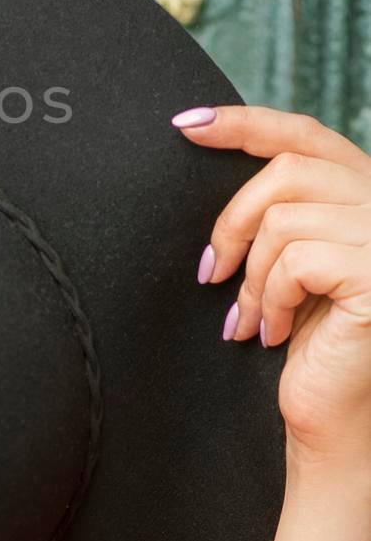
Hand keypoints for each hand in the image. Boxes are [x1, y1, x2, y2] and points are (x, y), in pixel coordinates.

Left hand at [171, 104, 370, 465]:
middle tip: (209, 271)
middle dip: (233, 219)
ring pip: (285, 219)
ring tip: (247, 318)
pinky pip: (296, 260)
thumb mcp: (287, 257)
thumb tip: (207, 144)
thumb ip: (277, 206)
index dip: (245, 122)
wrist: (331, 418)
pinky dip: (269, 298)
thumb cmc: (306, 341)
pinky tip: (272, 333)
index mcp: (367, 192)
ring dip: (250, 275)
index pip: (305, 135)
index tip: (186, 124)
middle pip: (289, 170)